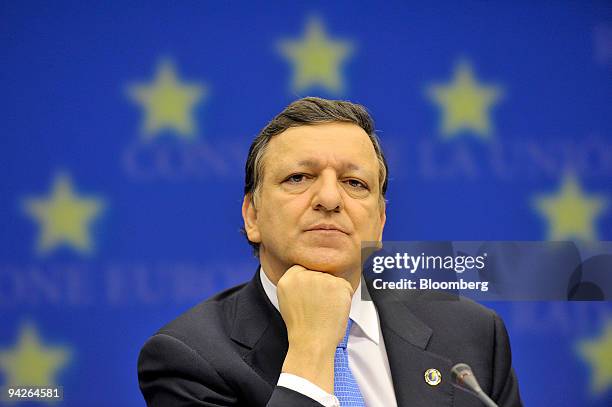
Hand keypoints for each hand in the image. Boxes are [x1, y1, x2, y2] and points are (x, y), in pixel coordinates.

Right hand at [277, 265, 353, 393]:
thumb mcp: (289, 301)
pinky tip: (334, 310)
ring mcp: (321, 278)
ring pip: (333, 280)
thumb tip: (311, 276)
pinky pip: (345, 286)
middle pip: (320, 274)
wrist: (312, 343)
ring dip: (334, 293)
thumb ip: (297, 285)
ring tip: (325, 311)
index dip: (310, 284)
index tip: (310, 297)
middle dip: (322, 288)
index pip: (303, 270)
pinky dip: (344, 298)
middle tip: (318, 307)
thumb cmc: (302, 328)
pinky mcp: (337, 284)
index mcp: (288, 279)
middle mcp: (303, 275)